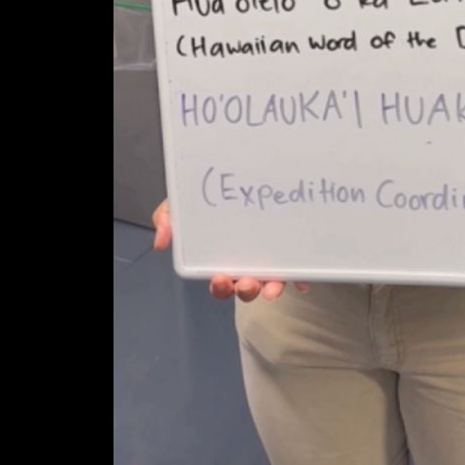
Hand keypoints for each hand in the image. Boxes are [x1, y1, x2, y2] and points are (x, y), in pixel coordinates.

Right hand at [149, 198, 308, 301]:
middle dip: (246, 290)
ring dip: (272, 288)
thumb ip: (168, 217)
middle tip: (246, 283)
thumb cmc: (209, 199)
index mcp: (222, 258)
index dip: (221, 286)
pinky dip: (301, 278)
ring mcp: (270, 258)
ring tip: (272, 287)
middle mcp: (247, 263)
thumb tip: (161, 242)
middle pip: (246, 286)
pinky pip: (297, 269)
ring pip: (271, 281)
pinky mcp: (290, 251)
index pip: (221, 281)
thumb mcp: (183, 205)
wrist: (244, 174)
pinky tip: (303, 280)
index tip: (220, 279)